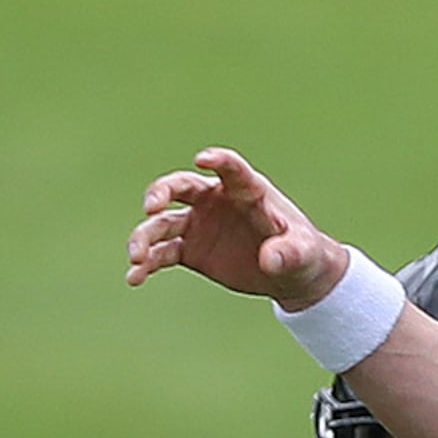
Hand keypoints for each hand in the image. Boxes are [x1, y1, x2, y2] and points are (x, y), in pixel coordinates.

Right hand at [126, 147, 351, 309]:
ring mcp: (198, 223)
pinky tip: (134, 278)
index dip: (218, 161)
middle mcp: (214, 200)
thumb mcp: (302, 253)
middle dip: (161, 191)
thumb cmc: (301, 251)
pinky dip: (147, 265)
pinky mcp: (189, 249)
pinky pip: (162, 253)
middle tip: (150, 206)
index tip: (202, 159)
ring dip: (145, 237)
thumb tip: (269, 260)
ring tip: (136, 257)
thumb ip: (289, 252)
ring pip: (162, 223)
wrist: (289, 272)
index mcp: (246, 190)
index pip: (230, 169)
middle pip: (180, 186)